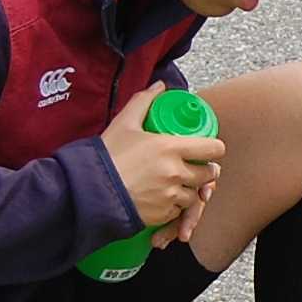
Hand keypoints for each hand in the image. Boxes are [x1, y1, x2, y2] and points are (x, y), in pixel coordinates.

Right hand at [102, 83, 223, 246]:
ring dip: (189, 189)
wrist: (89, 191)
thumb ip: (144, 101)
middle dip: (204, 170)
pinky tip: (162, 196)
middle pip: (208, 174)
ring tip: (175, 182)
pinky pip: (179, 211)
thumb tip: (159, 86)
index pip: (213, 148)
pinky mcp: (162, 215)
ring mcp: (170, 196)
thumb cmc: (106, 157)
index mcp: (171, 148)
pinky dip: (175, 206)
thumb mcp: (124, 123)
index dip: (213, 148)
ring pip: (195, 194)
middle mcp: (175, 173)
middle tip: (193, 166)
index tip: (207, 148)